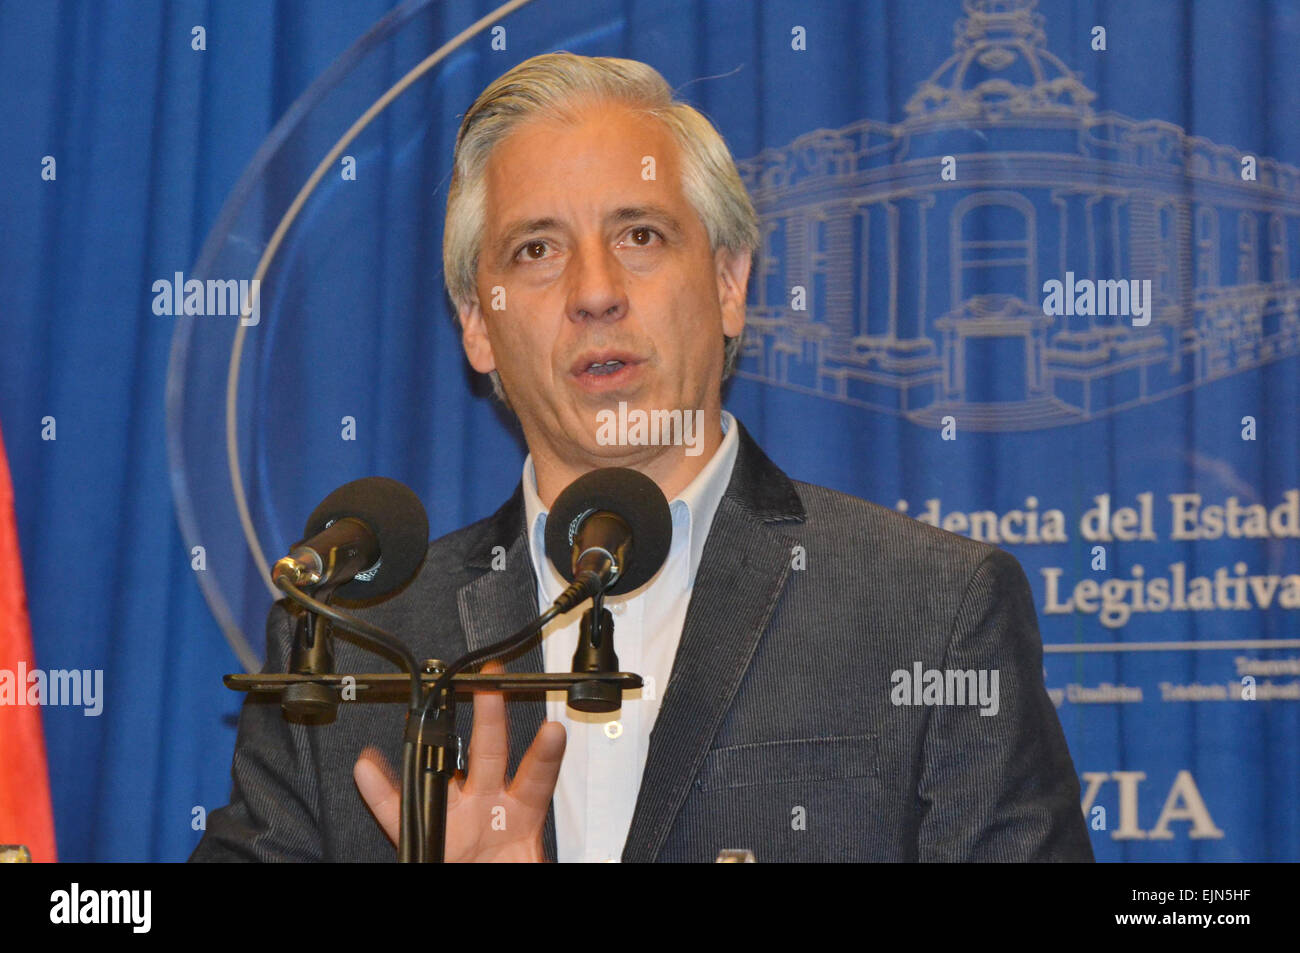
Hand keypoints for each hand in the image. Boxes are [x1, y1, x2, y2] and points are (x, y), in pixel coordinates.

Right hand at [354, 660, 565, 861]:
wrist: (478, 889)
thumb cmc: (510, 868)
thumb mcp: (532, 865)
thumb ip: (540, 857)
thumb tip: (553, 842)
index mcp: (522, 815)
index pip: (537, 778)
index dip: (545, 754)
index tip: (554, 730)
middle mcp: (488, 806)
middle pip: (490, 753)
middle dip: (491, 716)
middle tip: (490, 681)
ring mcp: (455, 817)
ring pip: (441, 772)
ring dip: (430, 744)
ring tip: (425, 713)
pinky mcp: (424, 836)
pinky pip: (398, 813)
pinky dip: (380, 792)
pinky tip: (368, 767)